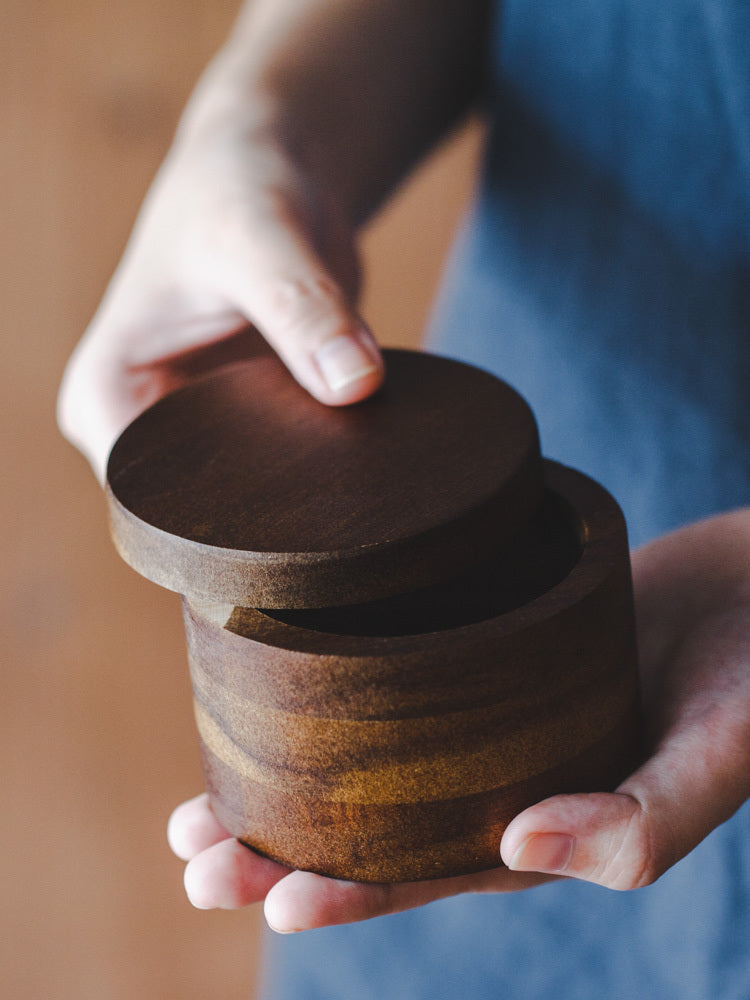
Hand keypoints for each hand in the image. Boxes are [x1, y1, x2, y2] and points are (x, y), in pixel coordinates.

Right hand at [57, 78, 382, 481]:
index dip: (221, 507)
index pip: (149, 497)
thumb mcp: (259, 238)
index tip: (295, 485)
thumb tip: (356, 384)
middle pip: (206, 507)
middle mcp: (147, 426)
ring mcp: (204, 430)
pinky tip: (366, 445)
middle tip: (339, 487)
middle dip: (271, 501)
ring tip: (355, 460)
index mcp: (106, 397)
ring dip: (306, 479)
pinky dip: (329, 456)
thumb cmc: (237, 190)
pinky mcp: (256, 425)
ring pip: (257, 492)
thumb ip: (302, 309)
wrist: (274, 172)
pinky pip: (294, 463)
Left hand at [168, 510, 749, 929]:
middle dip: (284, 848)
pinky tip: (277, 685)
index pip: (430, 871)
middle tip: (194, 851)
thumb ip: (637, 823)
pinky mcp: (477, 646)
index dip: (347, 891)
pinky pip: (392, 681)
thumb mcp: (715, 760)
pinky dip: (333, 692)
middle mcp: (500, 777)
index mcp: (545, 825)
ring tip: (197, 799)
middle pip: (378, 826)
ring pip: (371, 763)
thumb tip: (514, 846)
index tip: (261, 892)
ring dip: (288, 781)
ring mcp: (483, 714)